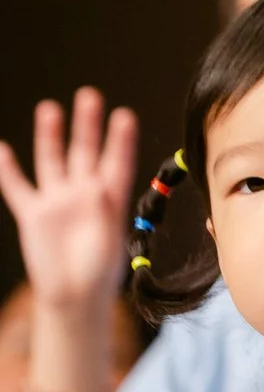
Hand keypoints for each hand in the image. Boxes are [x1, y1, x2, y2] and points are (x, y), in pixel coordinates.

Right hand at [0, 90, 138, 313]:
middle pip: (85, 151)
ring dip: (50, 135)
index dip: (120, 139)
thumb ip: (103, 211)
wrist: (75, 296)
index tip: (124, 115)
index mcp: (111, 197)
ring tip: (50, 108)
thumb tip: (99, 187)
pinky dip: (8, 169)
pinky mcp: (34, 214)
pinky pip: (17, 187)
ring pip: (52, 160)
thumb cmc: (101, 272)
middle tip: (89, 95)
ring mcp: (58, 201)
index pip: (117, 160)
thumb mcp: (109, 239)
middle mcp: (84, 193)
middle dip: (86, 124)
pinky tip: (2, 149)